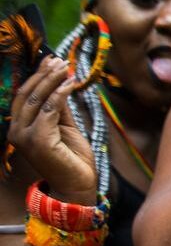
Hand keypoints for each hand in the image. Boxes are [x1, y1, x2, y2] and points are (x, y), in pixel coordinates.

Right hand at [9, 56, 96, 203]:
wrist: (78, 185)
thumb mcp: (64, 126)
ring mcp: (24, 136)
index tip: (51, 60)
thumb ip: (58, 107)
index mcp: (19, 127)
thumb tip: (60, 82)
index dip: (37, 76)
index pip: (24, 96)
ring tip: (66, 67)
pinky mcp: (38, 140)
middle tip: (60, 60)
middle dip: (44, 74)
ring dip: (52, 80)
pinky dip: (61, 94)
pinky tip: (71, 84)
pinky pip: (50, 109)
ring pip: (37, 99)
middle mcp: (16, 131)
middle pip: (28, 94)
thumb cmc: (72, 158)